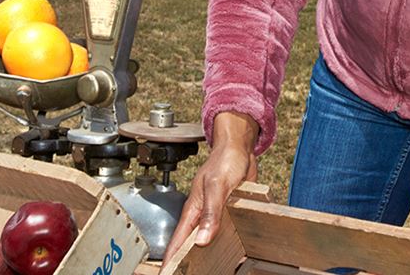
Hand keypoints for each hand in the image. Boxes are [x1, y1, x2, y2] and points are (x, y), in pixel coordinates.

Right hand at [161, 112, 259, 266]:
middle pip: (189, 247)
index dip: (169, 262)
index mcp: (193, 212)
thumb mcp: (218, 186)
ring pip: (206, 242)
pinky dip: (224, 247)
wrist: (240, 148)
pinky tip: (231, 257)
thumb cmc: (225, 161)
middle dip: (183, 265)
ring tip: (204, 272)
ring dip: (204, 258)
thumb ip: (211, 213)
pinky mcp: (228, 214)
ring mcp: (214, 216)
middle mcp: (201, 217)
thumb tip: (202, 241)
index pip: (177, 243)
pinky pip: (223, 234)